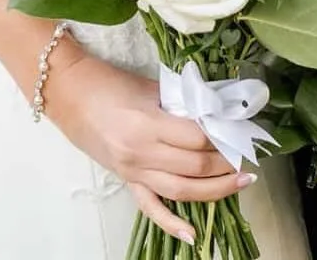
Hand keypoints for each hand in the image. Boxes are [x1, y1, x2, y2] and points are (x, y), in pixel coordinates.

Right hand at [48, 49, 252, 241]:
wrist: (70, 93)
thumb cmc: (110, 82)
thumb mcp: (150, 87)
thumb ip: (181, 104)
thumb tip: (216, 114)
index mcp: (148, 123)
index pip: (197, 137)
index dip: (223, 136)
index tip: (241, 131)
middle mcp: (141, 153)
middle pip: (194, 166)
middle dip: (225, 163)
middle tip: (246, 155)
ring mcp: (133, 171)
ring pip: (181, 190)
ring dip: (215, 189)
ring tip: (240, 182)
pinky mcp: (126, 180)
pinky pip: (151, 208)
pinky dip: (173, 223)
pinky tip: (194, 234)